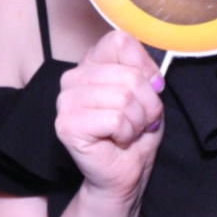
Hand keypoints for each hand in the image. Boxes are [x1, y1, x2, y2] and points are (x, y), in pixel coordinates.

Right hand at [55, 29, 164, 206]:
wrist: (123, 174)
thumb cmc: (133, 136)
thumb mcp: (148, 96)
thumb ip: (145, 75)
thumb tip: (150, 76)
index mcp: (90, 63)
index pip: (120, 42)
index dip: (144, 66)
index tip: (150, 88)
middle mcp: (73, 77)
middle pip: (128, 74)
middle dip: (148, 103)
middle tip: (140, 122)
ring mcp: (66, 101)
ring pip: (124, 97)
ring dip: (137, 121)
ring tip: (128, 132)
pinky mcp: (67, 124)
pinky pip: (115, 119)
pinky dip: (126, 134)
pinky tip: (116, 141)